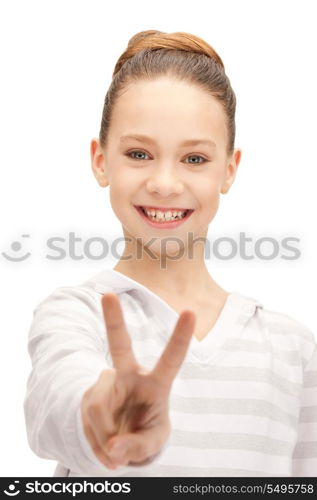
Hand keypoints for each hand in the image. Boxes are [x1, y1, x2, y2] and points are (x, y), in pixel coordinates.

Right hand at [81, 292, 195, 468]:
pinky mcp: (88, 397)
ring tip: (117, 449)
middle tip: (107, 295)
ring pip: (99, 410)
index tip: (190, 311)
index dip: (180, 337)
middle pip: (120, 346)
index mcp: (156, 384)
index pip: (171, 359)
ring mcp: (106, 385)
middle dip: (113, 320)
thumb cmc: (146, 431)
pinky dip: (97, 445)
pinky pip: (88, 424)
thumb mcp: (152, 443)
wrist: (120, 439)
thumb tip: (115, 448)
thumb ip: (139, 447)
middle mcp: (130, 377)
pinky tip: (106, 446)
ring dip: (107, 440)